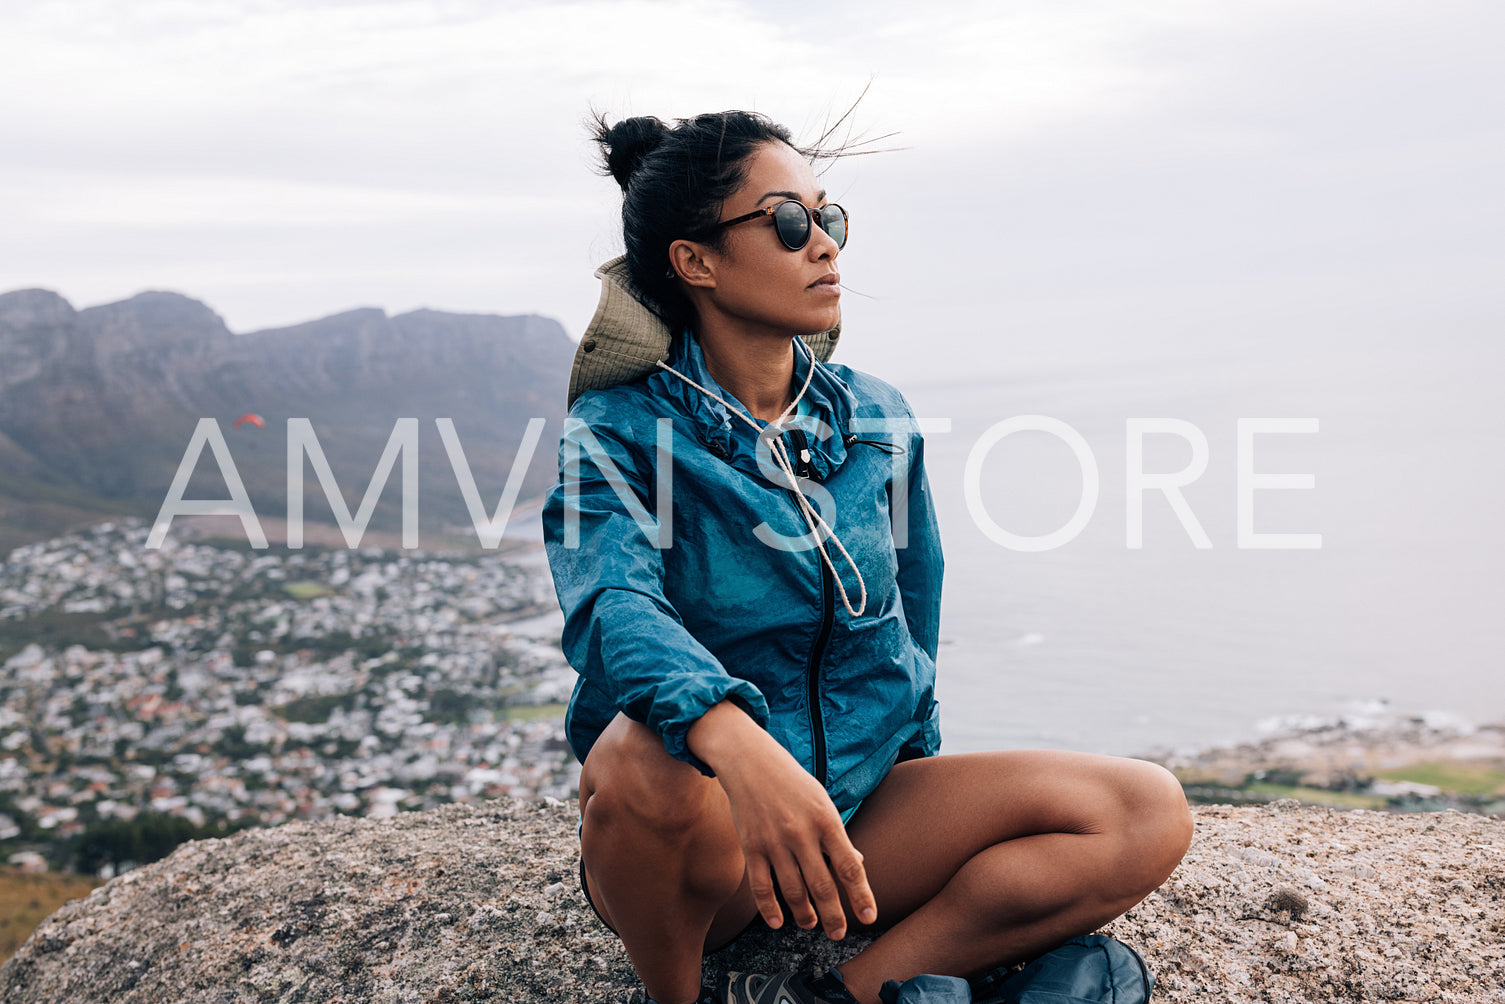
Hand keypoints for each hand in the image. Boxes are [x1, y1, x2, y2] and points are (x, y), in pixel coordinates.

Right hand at [688, 701, 877, 939]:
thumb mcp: (822, 801)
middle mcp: (801, 833)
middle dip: (834, 916)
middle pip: (822, 886)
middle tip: (839, 934)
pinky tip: (778, 922)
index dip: (861, 895)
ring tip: (811, 925)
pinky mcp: (751, 846)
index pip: (849, 866)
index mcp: (826, 820)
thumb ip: (837, 836)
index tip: (870, 917)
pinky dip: (769, 909)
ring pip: (793, 891)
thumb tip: (857, 865)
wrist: (749, 761)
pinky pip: (761, 886)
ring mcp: (774, 841)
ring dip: (804, 915)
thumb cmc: (792, 782)